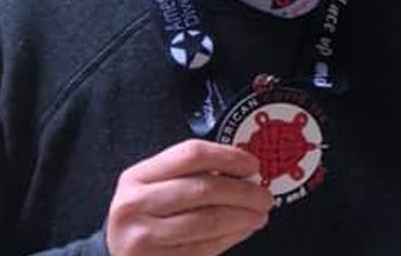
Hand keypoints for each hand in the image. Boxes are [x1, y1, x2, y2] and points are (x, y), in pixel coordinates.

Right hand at [106, 140, 271, 255]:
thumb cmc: (146, 216)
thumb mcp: (157, 187)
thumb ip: (192, 175)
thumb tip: (246, 172)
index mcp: (138, 176)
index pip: (191, 154)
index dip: (228, 157)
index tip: (253, 165)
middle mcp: (135, 204)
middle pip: (204, 188)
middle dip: (243, 192)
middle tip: (265, 196)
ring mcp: (143, 236)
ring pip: (208, 220)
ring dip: (243, 216)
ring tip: (260, 214)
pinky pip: (205, 247)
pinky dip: (231, 237)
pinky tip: (243, 230)